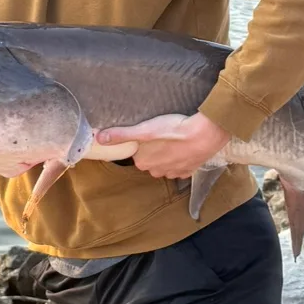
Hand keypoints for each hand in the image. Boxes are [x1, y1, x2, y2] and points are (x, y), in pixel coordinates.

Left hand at [96, 112, 230, 179]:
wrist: (206, 133)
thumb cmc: (174, 130)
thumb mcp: (144, 130)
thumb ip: (121, 135)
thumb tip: (97, 138)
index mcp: (144, 163)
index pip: (137, 153)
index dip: (142, 142)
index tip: (149, 132)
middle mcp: (158, 172)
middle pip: (151, 159)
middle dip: (155, 149)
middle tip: (162, 132)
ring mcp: (175, 173)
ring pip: (166, 163)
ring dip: (168, 153)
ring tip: (174, 138)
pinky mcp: (190, 170)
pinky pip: (181, 165)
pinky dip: (182, 157)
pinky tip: (185, 146)